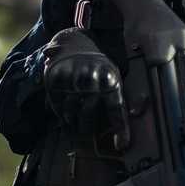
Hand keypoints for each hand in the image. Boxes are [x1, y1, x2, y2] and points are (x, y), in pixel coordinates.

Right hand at [41, 28, 128, 144]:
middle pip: (87, 117)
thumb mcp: (113, 76)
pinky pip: (56, 104)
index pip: (116, 111)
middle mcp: (91, 80)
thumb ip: (116, 99)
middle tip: (84, 132)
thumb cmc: (98, 66)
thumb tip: (128, 126)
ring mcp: (71, 79)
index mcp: (110, 80)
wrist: (76, 40)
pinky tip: (63, 114)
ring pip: (69, 113)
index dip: (121, 130)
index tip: (121, 145)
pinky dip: (59, 112)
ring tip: (72, 123)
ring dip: (71, 122)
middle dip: (85, 128)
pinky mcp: (55, 78)